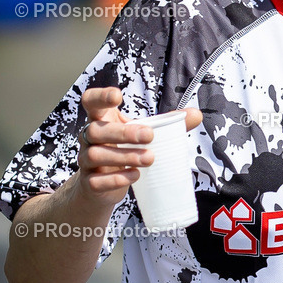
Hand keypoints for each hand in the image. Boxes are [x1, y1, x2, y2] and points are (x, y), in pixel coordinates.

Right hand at [78, 87, 202, 208]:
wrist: (101, 187)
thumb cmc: (123, 151)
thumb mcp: (141, 134)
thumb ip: (167, 124)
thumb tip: (196, 114)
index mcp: (101, 120)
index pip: (91, 101)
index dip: (100, 96)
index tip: (118, 96)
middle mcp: (89, 138)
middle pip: (96, 130)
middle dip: (123, 132)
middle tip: (149, 136)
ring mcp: (86, 161)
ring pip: (96, 155)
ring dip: (125, 156)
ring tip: (150, 158)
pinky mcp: (90, 183)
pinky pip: (97, 181)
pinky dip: (116, 179)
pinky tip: (135, 176)